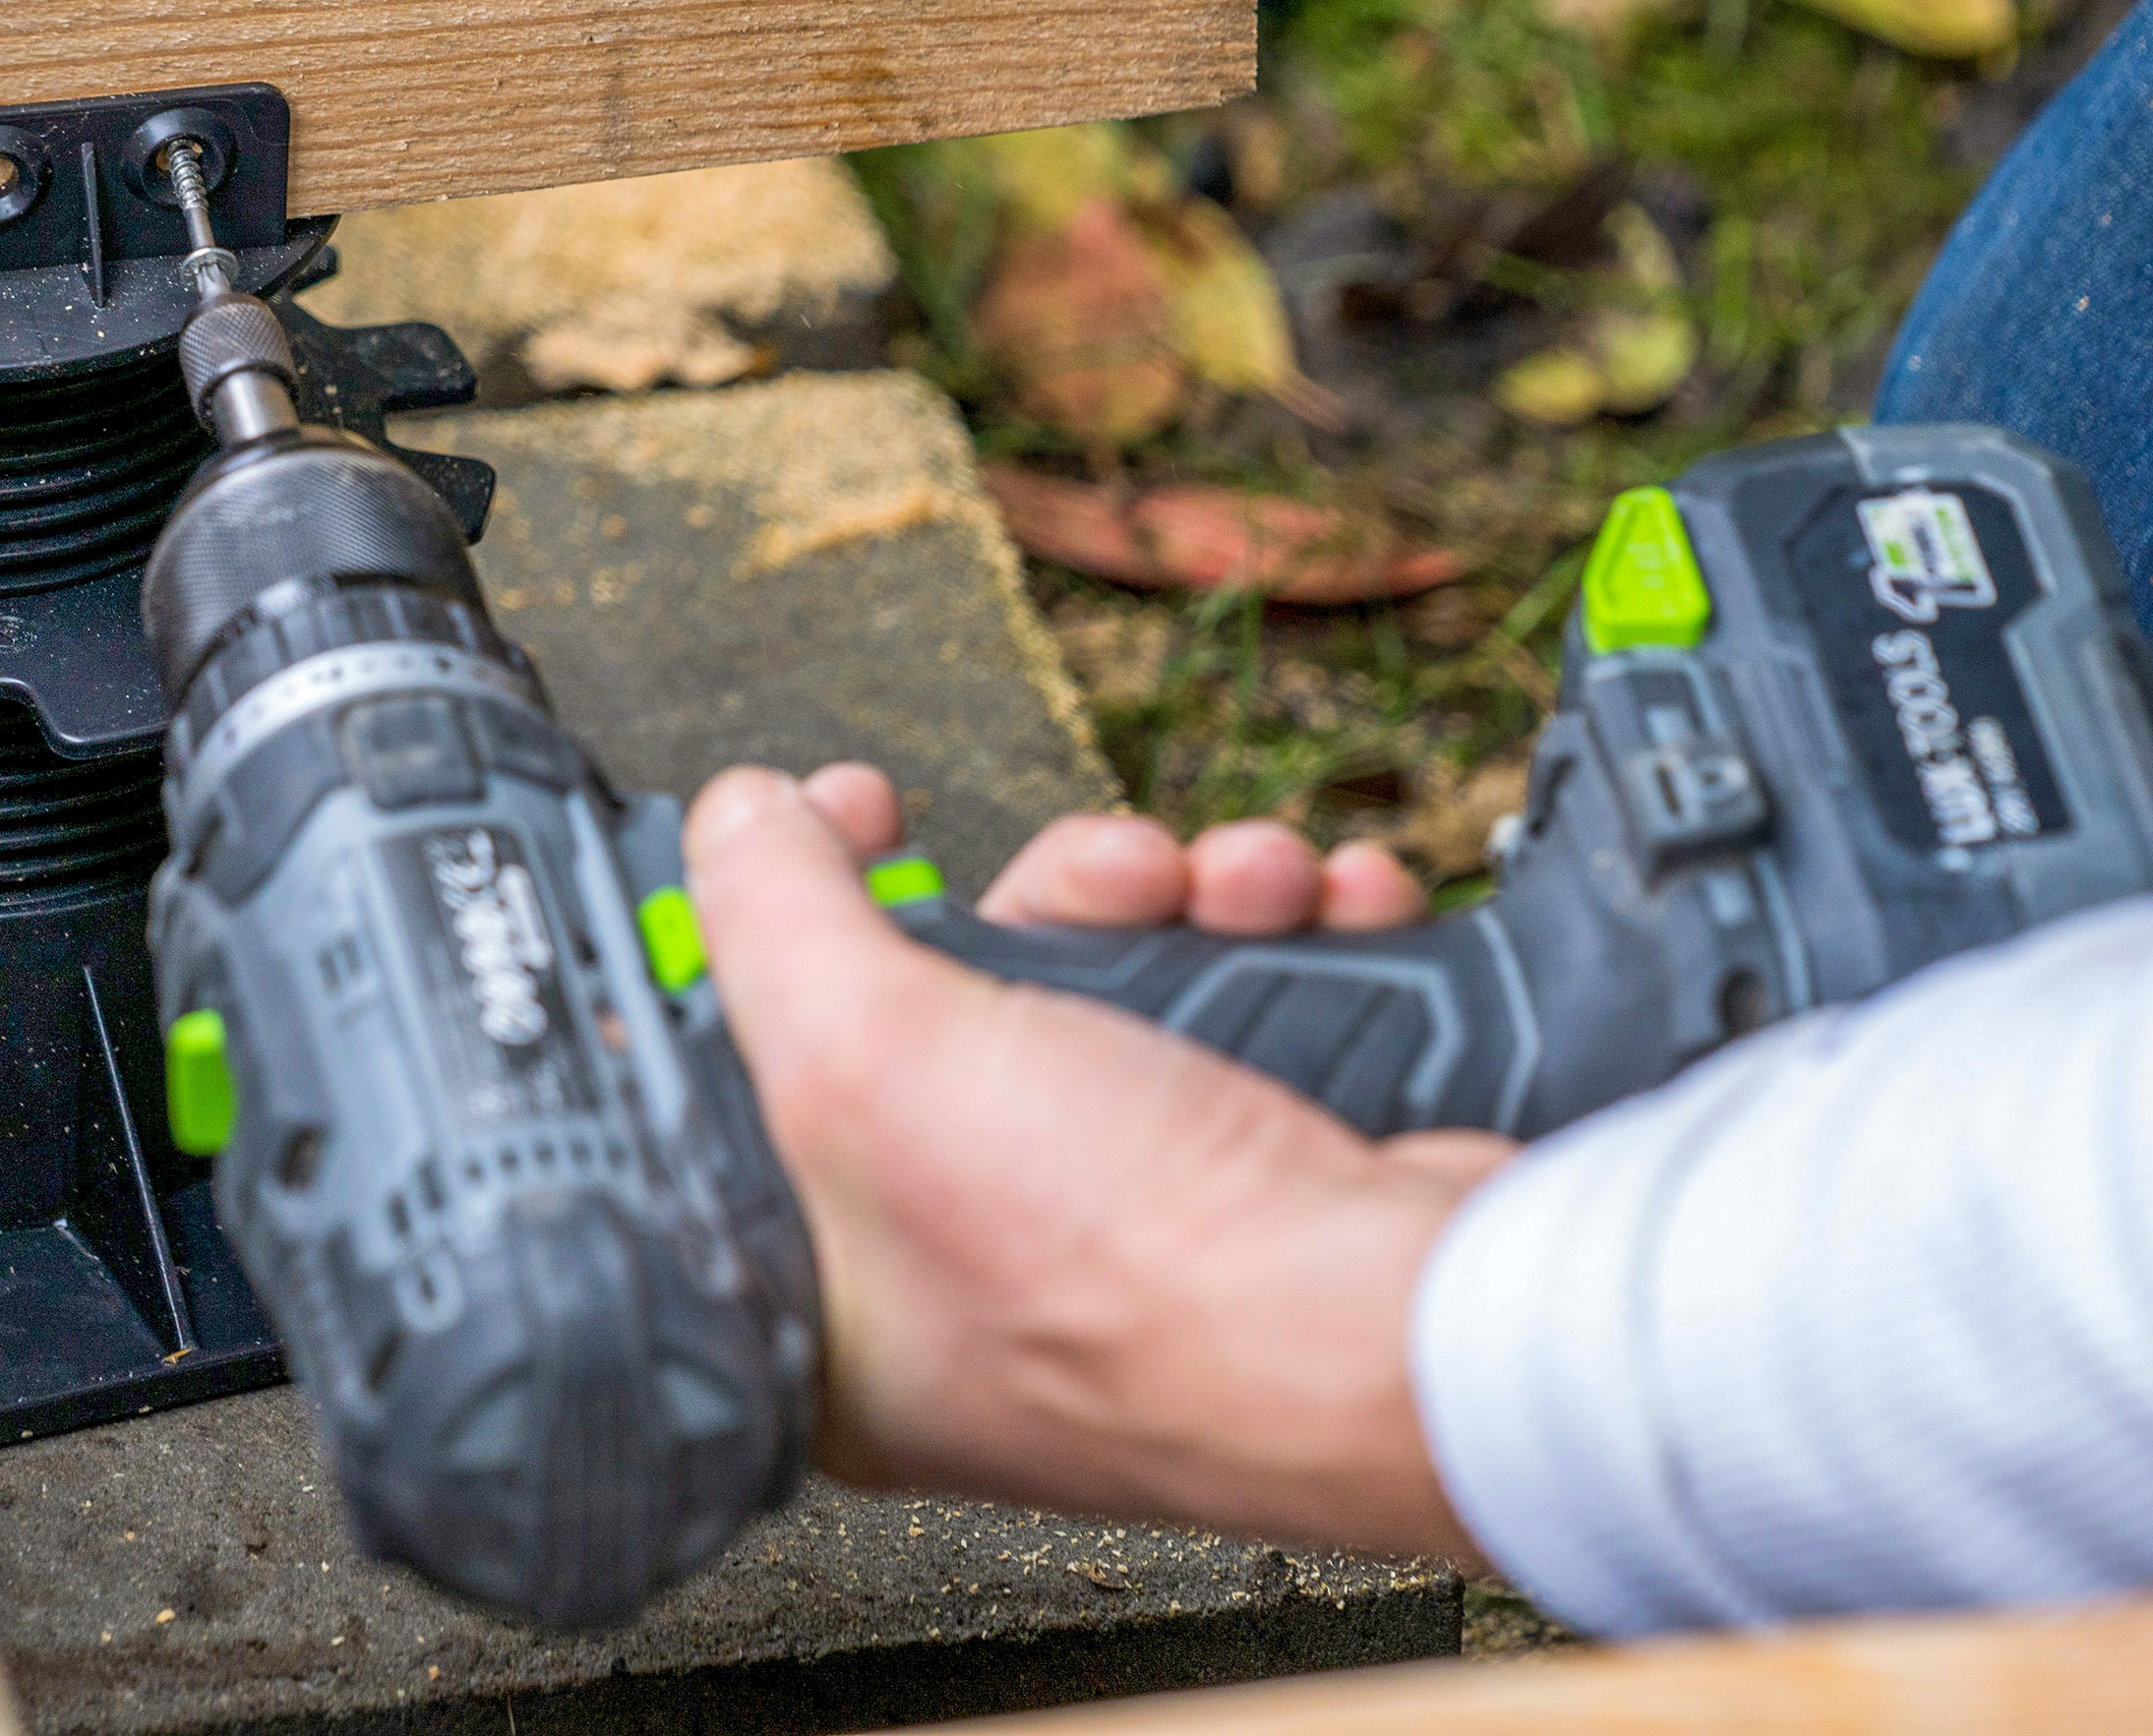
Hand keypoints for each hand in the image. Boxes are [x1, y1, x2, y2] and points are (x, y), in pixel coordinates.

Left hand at [684, 763, 1513, 1557]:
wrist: (1412, 1331)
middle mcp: (984, 1268)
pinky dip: (1293, 934)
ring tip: (1242, 890)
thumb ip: (774, 916)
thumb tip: (740, 822)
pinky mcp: (1265, 1177)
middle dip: (1057, 892)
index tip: (844, 824)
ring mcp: (1136, 1223)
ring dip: (1195, 891)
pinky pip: (1253, 1001)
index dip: (802, 928)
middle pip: (964, 997)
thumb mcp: (870, 1059)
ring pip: (1119, 978)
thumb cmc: (1136, 1277)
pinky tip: (1323, 915)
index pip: (772, 1073)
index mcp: (849, 1298)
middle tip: (1107, 872)